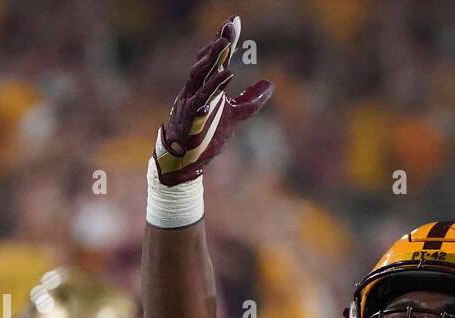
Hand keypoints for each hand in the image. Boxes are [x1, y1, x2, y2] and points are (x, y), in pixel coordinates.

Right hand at [153, 15, 272, 185]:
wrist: (184, 160)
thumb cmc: (205, 135)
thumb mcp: (234, 116)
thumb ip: (250, 100)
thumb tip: (269, 84)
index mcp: (207, 86)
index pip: (217, 58)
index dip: (225, 40)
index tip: (234, 21)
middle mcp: (197, 89)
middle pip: (208, 60)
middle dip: (219, 42)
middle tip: (230, 25)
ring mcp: (192, 101)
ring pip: (200, 74)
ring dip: (213, 59)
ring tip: (226, 44)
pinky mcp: (190, 117)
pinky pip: (200, 99)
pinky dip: (212, 87)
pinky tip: (225, 75)